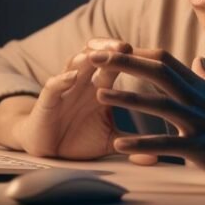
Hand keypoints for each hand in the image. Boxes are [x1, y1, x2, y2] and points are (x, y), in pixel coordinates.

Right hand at [18, 38, 159, 164]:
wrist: (47, 150)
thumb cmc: (79, 140)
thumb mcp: (109, 141)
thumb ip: (132, 143)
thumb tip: (157, 157)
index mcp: (100, 86)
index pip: (115, 64)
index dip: (128, 58)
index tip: (145, 57)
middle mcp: (82, 82)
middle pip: (96, 56)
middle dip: (109, 49)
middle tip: (125, 46)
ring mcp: (64, 88)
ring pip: (74, 64)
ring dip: (86, 58)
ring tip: (99, 54)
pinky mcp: (46, 100)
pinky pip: (53, 85)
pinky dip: (62, 79)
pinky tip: (72, 77)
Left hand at [89, 48, 204, 190]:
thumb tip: (197, 60)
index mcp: (199, 87)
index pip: (163, 60)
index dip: (135, 52)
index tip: (110, 49)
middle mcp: (197, 99)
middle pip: (157, 71)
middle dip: (124, 63)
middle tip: (94, 58)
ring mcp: (199, 122)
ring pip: (159, 104)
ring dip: (127, 99)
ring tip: (99, 94)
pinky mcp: (201, 147)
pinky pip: (168, 144)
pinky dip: (142, 144)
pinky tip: (119, 144)